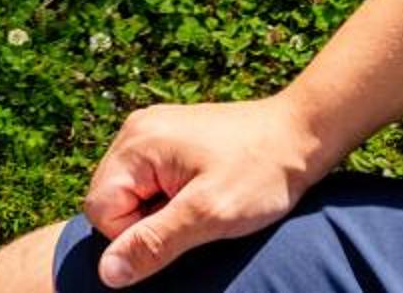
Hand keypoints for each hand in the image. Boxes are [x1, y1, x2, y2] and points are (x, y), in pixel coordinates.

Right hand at [77, 95, 332, 286]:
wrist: (302, 133)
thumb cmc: (262, 172)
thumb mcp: (210, 214)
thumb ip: (154, 243)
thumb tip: (106, 273)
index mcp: (137, 143)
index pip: (100, 209)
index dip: (137, 234)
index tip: (184, 223)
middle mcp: (136, 130)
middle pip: (111, 200)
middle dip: (147, 221)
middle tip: (196, 215)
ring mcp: (153, 131)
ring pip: (131, 193)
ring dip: (161, 211)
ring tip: (204, 202)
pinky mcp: (170, 138)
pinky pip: (150, 181)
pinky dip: (171, 197)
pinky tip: (205, 192)